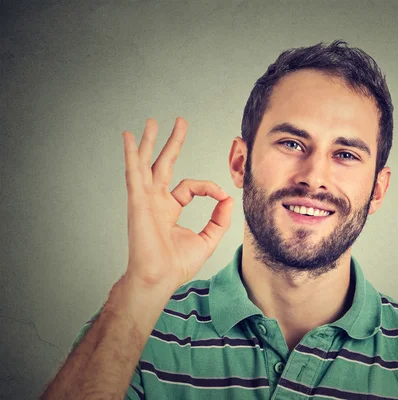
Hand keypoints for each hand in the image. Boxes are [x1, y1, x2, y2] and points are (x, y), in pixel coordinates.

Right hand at [121, 117, 232, 291]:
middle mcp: (156, 201)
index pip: (190, 186)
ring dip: (148, 142)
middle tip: (179, 122)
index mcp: (170, 209)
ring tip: (151, 122)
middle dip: (172, 143)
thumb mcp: (207, 239)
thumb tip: (228, 199)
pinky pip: (134, 172)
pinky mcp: (138, 201)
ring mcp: (145, 199)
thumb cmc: (177, 264)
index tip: (222, 197)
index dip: (209, 187)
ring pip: (146, 163)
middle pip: (164, 165)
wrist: (158, 278)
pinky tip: (128, 137)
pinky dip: (130, 154)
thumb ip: (219, 219)